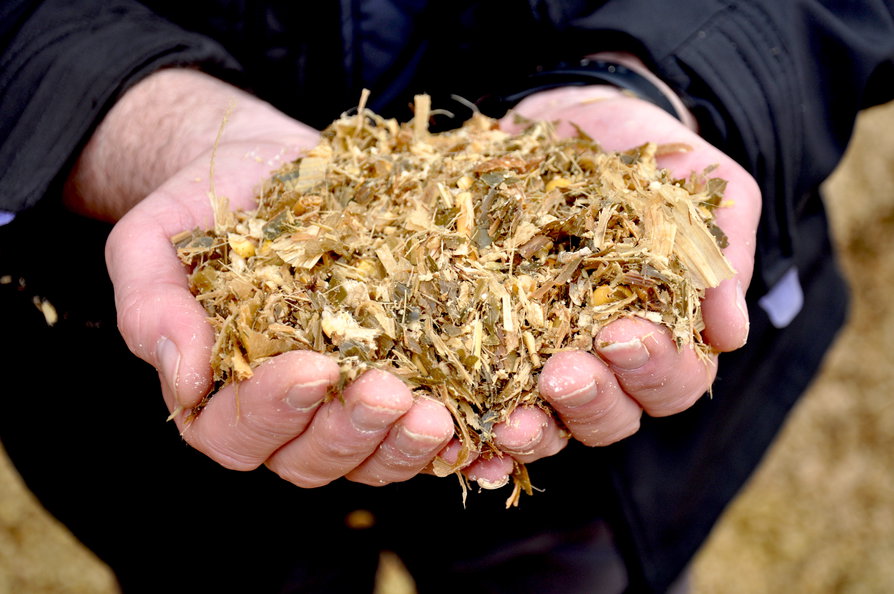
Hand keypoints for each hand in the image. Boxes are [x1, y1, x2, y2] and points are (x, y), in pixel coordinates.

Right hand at [75, 70, 457, 487]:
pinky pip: (424, 428)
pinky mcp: (398, 377)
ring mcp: (344, 403)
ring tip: (440, 413)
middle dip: (353, 433)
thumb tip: (186, 380)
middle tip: (390, 392)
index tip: (314, 366)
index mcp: (218, 394)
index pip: (237, 431)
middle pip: (312, 459)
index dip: (275, 409)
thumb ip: (150, 308)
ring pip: (373, 458)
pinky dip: (456, 439)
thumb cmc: (201, 204)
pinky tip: (486, 423)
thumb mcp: (152, 241)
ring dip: (406, 445)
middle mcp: (285, 413)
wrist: (266, 166)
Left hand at [470, 85, 759, 477]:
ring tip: (507, 419)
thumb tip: (730, 334)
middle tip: (562, 372)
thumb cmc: (645, 161)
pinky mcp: (489, 348)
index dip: (653, 368)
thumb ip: (719, 255)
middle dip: (590, 400)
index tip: (622, 335)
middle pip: (610, 416)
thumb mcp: (696, 191)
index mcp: (664, 337)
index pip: (673, 380)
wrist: (573, 121)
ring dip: (532, 432)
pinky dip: (472, 429)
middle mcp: (603, 364)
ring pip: (548, 423)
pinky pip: (481, 403)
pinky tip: (454, 433)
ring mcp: (542, 361)